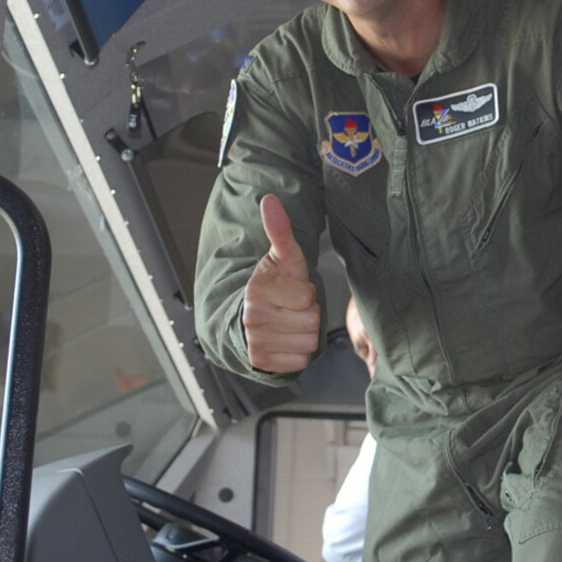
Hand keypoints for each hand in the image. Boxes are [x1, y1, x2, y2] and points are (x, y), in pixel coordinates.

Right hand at [242, 193, 319, 372]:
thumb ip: (280, 230)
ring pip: (307, 343)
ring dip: (304, 334)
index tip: (294, 291)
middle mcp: (252, 316)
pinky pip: (300, 361)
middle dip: (307, 315)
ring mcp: (255, 341)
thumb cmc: (275, 285)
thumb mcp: (283, 257)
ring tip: (290, 323)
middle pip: (310, 322)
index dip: (307, 294)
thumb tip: (270, 199)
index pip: (307, 298)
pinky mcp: (261, 362)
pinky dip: (298, 353)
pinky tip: (286, 340)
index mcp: (258, 289)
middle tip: (292, 308)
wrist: (250, 317)